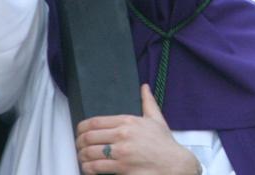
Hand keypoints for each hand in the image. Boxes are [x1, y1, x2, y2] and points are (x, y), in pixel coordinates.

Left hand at [76, 84, 200, 174]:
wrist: (175, 165)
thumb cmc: (165, 144)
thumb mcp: (157, 119)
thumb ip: (148, 102)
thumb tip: (144, 87)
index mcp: (128, 121)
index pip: (95, 121)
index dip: (82, 127)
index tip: (79, 132)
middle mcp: (123, 135)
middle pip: (89, 137)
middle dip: (79, 142)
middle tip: (78, 146)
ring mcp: (122, 153)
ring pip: (90, 153)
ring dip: (81, 156)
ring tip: (82, 158)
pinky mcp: (122, 168)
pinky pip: (97, 167)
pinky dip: (88, 168)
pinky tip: (88, 168)